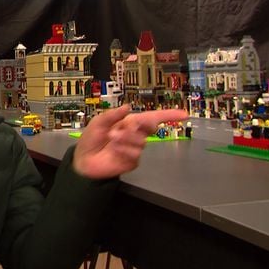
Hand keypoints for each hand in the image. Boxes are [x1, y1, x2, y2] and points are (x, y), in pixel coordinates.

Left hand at [73, 104, 187, 178]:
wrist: (84, 161)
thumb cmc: (90, 140)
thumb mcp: (98, 122)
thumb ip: (113, 114)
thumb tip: (127, 107)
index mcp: (128, 123)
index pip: (152, 118)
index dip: (169, 115)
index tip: (184, 114)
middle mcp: (134, 135)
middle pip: (149, 126)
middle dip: (135, 126)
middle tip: (120, 128)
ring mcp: (135, 149)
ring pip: (141, 141)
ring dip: (125, 139)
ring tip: (111, 140)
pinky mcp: (132, 161)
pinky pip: (134, 154)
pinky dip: (123, 150)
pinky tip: (114, 151)